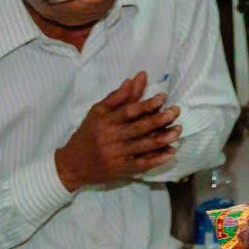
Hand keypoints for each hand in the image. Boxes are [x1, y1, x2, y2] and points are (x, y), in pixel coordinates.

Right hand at [54, 74, 180, 192]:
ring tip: (178, 130)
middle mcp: (111, 138)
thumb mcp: (97, 112)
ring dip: (164, 138)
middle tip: (176, 111)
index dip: (147, 104)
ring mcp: (116, 156)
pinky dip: (158, 159)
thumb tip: (136, 78)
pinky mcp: (120, 170)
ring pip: (144, 146)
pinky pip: (142, 164)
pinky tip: (171, 152)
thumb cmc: (87, 134)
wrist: (70, 166)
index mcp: (106, 122)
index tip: (163, 97)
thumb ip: (118, 96)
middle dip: (161, 119)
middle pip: (140, 128)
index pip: (129, 112)